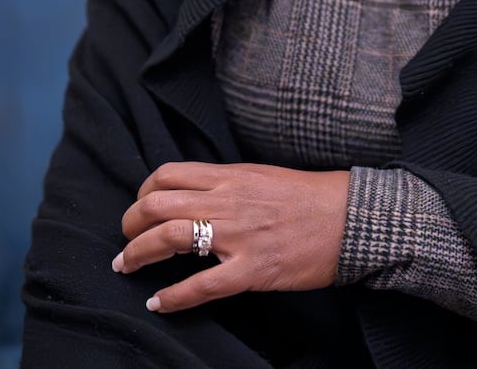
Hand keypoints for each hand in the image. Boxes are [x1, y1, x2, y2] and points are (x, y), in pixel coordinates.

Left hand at [114, 161, 349, 312]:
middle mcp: (228, 200)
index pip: (167, 174)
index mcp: (230, 175)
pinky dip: (173, 296)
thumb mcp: (262, 175)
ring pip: (169, 237)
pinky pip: (202, 285)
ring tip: (127, 266)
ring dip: (137, 254)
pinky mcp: (253, 269)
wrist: (350, 218)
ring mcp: (239, 235)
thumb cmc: (310, 197)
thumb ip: (226, 182)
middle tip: (126, 241)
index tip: (140, 209)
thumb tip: (194, 192)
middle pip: (157, 204)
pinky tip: (159, 303)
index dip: (142, 192)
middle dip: (130, 224)